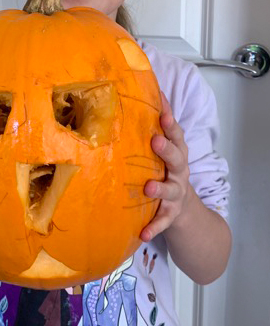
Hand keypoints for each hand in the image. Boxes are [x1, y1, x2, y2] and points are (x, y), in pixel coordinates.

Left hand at [141, 92, 190, 241]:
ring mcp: (176, 194)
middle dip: (167, 149)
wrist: (184, 209)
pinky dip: (154, 227)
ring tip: (148, 188)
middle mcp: (179, 172)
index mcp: (177, 153)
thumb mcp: (164, 149)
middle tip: (155, 141)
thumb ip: (154, 126)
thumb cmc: (166, 170)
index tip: (163, 111)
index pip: (176, 134)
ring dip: (160, 189)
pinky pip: (162, 221)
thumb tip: (140, 90)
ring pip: (170, 191)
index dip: (170, 122)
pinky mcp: (171, 214)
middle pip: (178, 159)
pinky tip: (143, 234)